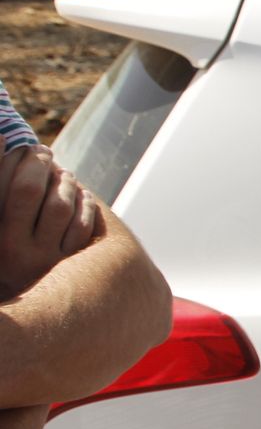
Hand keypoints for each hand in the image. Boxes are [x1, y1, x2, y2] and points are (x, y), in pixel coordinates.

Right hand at [0, 145, 99, 299]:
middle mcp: (9, 247)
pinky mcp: (65, 265)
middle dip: (38, 164)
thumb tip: (0, 136)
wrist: (13, 292)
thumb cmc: (3, 240)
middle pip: (28, 191)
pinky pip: (82, 225)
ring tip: (63, 173)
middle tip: (42, 152)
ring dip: (63, 181)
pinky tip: (79, 194)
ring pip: (60, 206)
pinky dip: (84, 204)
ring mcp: (40, 258)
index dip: (12, 158)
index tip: (20, 145)